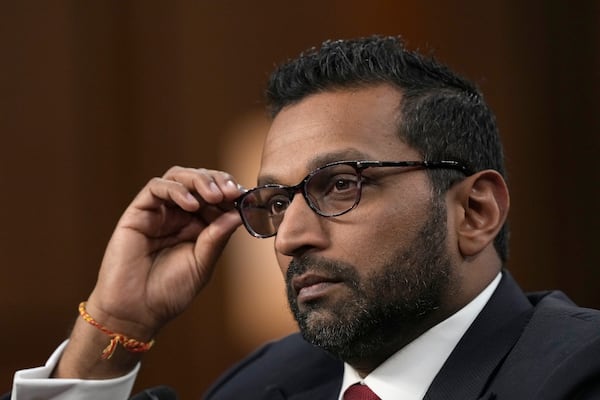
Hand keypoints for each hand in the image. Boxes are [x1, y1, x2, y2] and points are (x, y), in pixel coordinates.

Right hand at [86, 166, 243, 338]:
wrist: (137, 312)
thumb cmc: (169, 291)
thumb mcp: (203, 263)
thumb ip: (217, 236)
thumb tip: (239, 213)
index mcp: (196, 225)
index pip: (215, 196)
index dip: (230, 192)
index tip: (244, 197)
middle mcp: (178, 214)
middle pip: (198, 180)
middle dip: (217, 181)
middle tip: (230, 192)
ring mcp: (158, 211)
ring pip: (178, 177)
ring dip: (199, 181)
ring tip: (214, 196)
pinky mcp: (138, 212)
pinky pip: (156, 188)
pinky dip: (176, 190)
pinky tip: (191, 205)